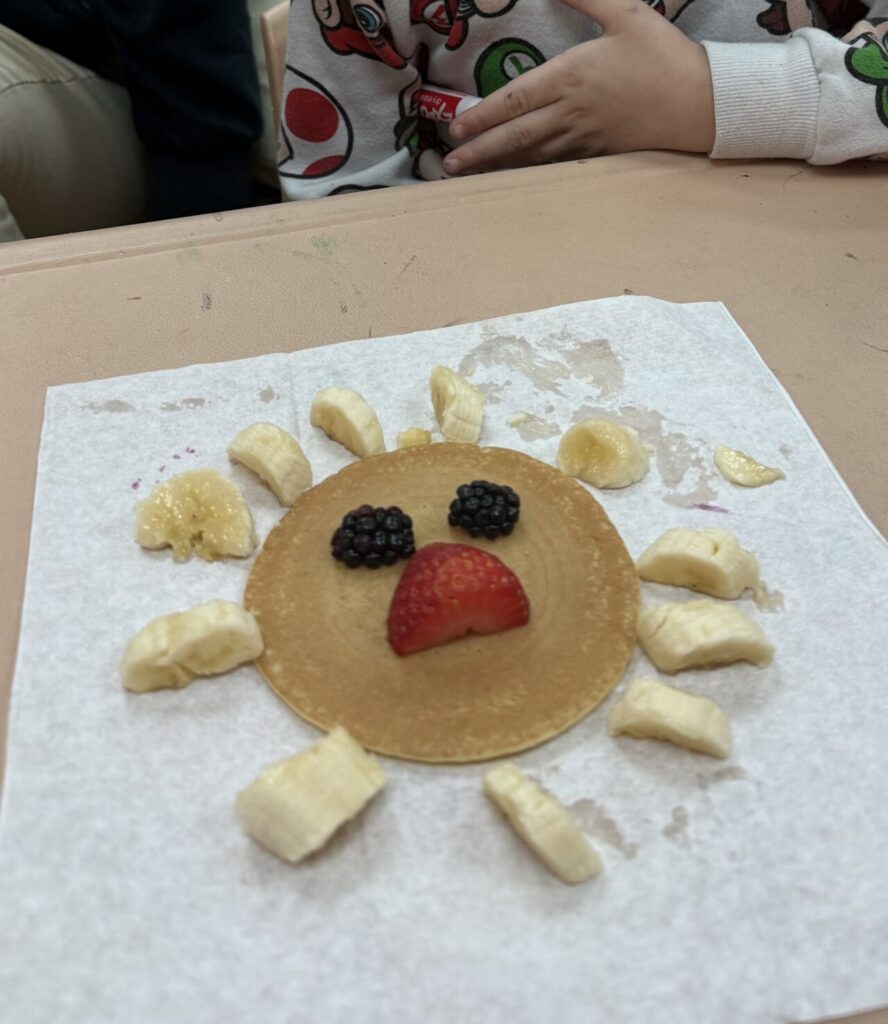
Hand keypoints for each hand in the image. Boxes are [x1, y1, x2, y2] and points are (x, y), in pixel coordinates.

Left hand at [443, 0, 714, 174]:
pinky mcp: (597, 154)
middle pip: (515, 136)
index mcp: (571, 77)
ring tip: (471, 175)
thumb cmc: (663, 55)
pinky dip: (529, 172)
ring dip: (498, 166)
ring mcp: (583, 138)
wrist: (700, 103)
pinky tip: (513, 177)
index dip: (482, 115)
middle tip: (449, 164)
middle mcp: (571, 113)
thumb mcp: (624, 11)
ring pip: (531, 155)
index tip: (456, 127)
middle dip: (480, 151)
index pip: (515, 99)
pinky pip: (555, 165)